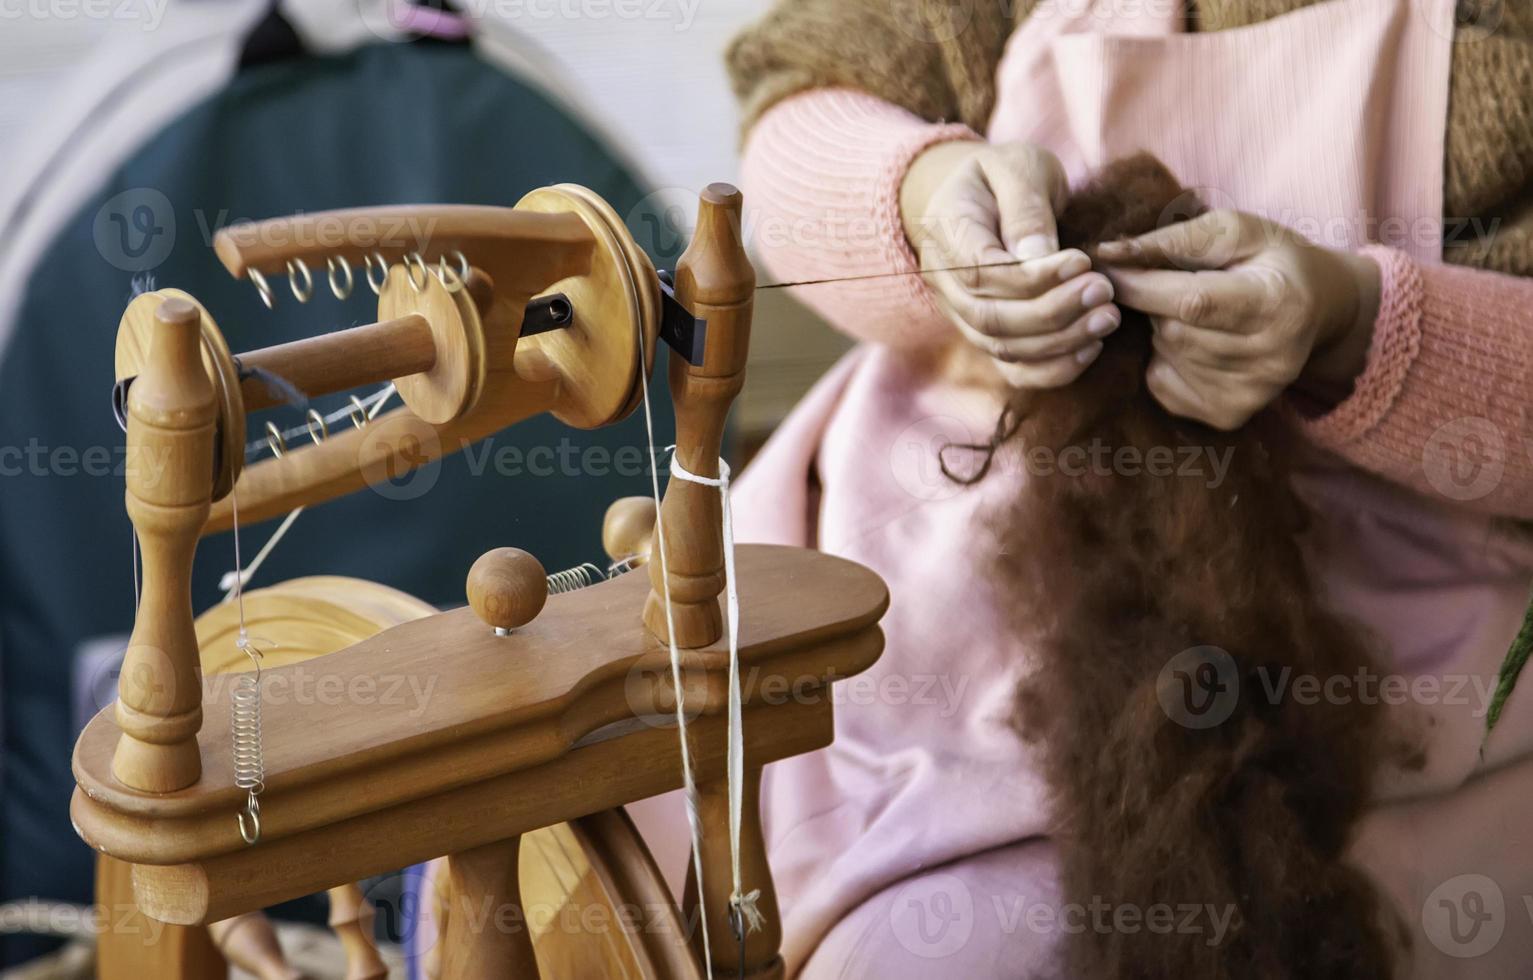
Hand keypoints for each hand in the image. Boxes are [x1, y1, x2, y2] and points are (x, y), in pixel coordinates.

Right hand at [900, 141, 1120, 387]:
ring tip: (1107, 318)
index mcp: (946, 231)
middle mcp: (943, 281)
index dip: (1033, 278)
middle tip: (1104, 292)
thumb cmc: (1004, 175)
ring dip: (1059, 341)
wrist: (982, 196)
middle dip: (1052, 313)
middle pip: (990, 317)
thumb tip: (1039, 257)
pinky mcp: (986, 334)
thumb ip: (1026, 209)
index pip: (982, 272)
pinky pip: (1012, 369)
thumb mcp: (1018, 167)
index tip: (1083, 261)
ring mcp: (960, 313)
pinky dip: (1051, 369)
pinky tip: (1089, 348)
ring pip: (1002, 348)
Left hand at [1097, 210, 1380, 429]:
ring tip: (1194, 314)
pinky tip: (1195, 344)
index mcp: (1275, 305)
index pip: (1191, 301)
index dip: (1140, 285)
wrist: (1318, 308)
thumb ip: (1173, 240)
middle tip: (1172, 286)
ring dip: (1162, 330)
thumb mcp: (1235, 231)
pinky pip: (1163, 385)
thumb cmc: (1270, 260)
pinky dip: (1164, 360)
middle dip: (1154, 304)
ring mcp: (1250, 394)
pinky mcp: (1229, 415)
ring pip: (1166, 355)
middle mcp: (1268, 359)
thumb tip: (1108, 253)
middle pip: (1173, 331)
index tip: (1105, 266)